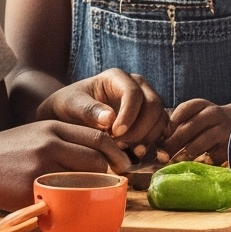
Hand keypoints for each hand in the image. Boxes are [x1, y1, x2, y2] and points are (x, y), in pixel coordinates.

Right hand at [0, 119, 133, 208]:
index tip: (124, 165)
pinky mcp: (31, 185)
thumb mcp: (36, 135)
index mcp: (54, 127)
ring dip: (93, 189)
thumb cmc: (8, 153)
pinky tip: (70, 206)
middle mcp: (50, 142)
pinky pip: (62, 196)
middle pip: (96, 158)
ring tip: (94, 196)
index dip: (116, 152)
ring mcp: (41, 164)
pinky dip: (71, 202)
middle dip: (109, 173)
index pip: (98, 136)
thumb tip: (96, 159)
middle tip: (113, 185)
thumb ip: (62, 142)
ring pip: (83, 177)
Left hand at [40, 70, 167, 152]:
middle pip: (153, 105)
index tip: (116, 134)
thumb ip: (89, 110)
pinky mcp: (150, 119)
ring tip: (130, 153)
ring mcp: (146, 103)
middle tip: (122, 146)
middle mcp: (137, 87)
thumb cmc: (68, 106)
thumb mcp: (71, 105)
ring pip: (160, 118)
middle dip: (141, 129)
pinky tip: (143, 154)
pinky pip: (162, 130)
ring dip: (149, 137)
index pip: (133, 93)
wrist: (69, 117)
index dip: (129, 114)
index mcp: (117, 78)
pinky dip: (157, 143)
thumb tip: (110, 118)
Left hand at [161, 98, 230, 162]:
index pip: (184, 109)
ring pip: (204, 140)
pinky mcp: (230, 145)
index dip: (171, 124)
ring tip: (176, 160)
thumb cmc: (205, 124)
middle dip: (174, 142)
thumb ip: (178, 127)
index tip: (161, 138)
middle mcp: (213, 114)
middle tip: (163, 155)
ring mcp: (224, 128)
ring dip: (187, 152)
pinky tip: (193, 166)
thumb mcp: (194, 117)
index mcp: (201, 105)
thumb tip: (159, 145)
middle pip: (191, 126)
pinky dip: (203, 161)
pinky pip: (214, 154)